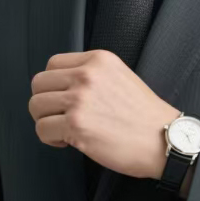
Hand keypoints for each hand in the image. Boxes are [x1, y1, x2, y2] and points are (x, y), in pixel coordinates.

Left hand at [28, 49, 180, 179]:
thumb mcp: (119, 75)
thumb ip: (91, 73)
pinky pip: (42, 129)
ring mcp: (80, 99)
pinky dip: (51, 139)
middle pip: (39, 83)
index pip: (53, 63)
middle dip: (46, 102)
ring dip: (46, 120)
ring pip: (36, 105)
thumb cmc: (143, 114)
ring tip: (65, 128)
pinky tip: (69, 141)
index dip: (54, 84)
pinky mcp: (76, 125)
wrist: (163, 138)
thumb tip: (60, 84)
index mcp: (98, 59)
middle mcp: (87, 74)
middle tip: (61, 115)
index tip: (64, 98)